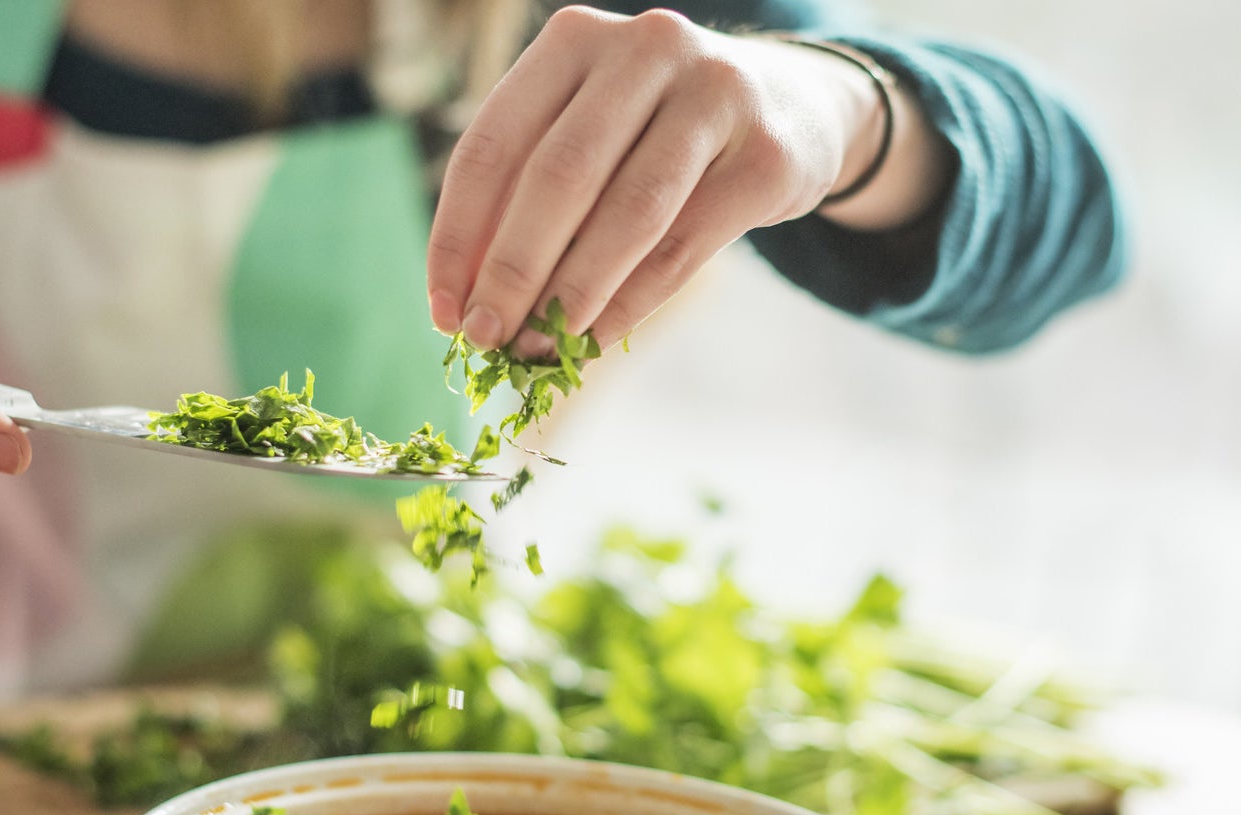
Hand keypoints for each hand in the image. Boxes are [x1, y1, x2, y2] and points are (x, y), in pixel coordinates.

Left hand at [426, 6, 940, 355]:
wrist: (796, 106)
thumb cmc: (662, 132)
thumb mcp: (593, 134)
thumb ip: (531, 195)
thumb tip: (470, 302)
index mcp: (576, 39)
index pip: (493, 142)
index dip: (459, 234)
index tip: (443, 310)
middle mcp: (646, 50)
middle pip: (559, 175)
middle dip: (512, 270)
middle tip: (487, 337)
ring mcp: (715, 96)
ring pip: (628, 213)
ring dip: (574, 294)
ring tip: (539, 349)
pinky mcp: (767, 156)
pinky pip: (685, 246)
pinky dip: (634, 303)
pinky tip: (598, 339)